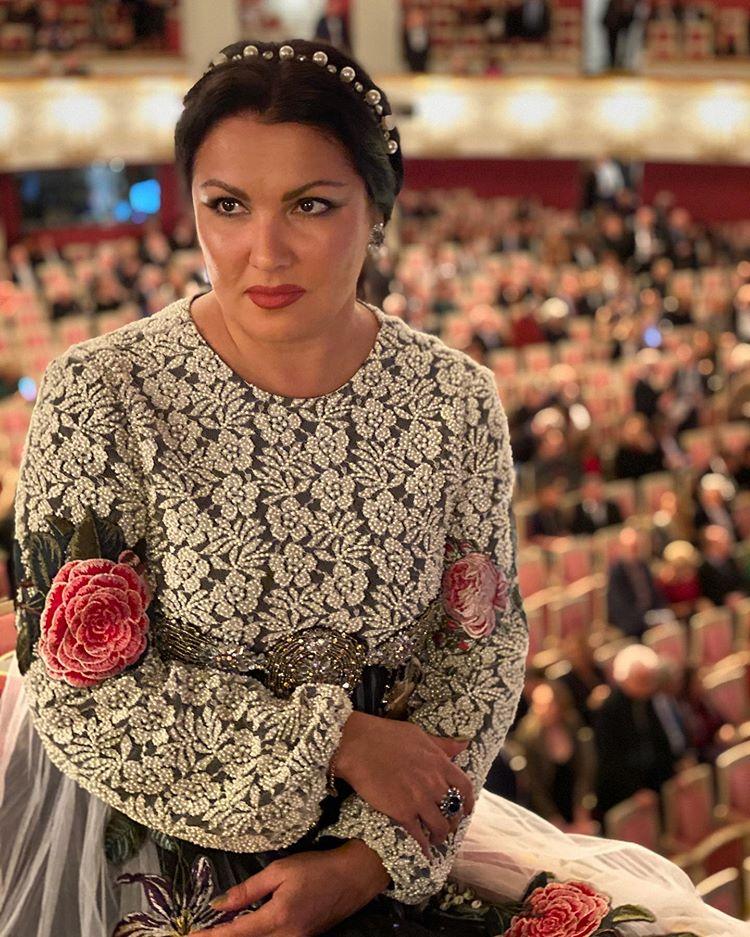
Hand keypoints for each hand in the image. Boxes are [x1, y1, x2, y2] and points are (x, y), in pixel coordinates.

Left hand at [196, 841, 389, 936]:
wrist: (353, 878)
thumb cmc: (316, 868)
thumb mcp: (280, 870)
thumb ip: (249, 889)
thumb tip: (220, 904)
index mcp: (277, 918)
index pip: (235, 934)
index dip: (210, 936)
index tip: (189, 936)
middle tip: (198, 933)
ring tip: (217, 929)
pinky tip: (243, 927)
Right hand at [334, 711, 474, 858]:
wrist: (359, 746)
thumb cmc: (386, 736)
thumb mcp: (419, 735)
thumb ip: (442, 745)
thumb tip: (464, 744)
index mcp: (440, 763)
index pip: (465, 787)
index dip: (469, 802)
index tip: (467, 809)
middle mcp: (434, 783)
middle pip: (454, 810)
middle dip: (452, 821)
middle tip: (447, 825)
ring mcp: (419, 799)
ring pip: (440, 827)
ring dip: (440, 836)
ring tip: (435, 839)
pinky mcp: (402, 812)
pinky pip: (419, 836)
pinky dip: (424, 847)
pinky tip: (424, 853)